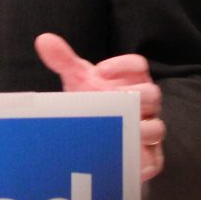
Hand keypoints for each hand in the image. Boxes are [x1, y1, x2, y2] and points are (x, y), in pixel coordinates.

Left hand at [35, 34, 165, 181]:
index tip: (100, 71)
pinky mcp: (148, 154)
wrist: (94, 132)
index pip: (138, 65)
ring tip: (117, 128)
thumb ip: (63, 60)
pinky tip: (125, 156)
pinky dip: (144, 159)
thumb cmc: (92, 99)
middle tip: (110, 100)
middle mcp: (144, 102)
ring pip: (156, 128)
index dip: (123, 65)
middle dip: (133, 97)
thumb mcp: (77, 80)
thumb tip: (43, 39)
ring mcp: (148, 127)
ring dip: (139, 128)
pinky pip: (156, 159)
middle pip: (152, 94)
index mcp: (131, 79)